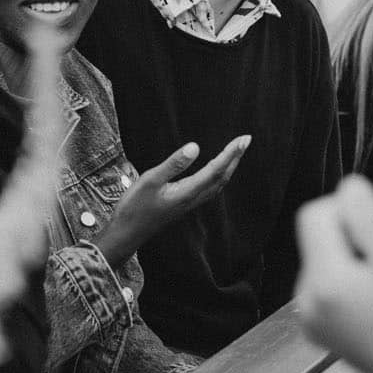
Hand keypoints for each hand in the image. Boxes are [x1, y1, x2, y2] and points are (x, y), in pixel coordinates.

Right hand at [100, 136, 250, 265]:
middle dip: (235, 159)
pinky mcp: (183, 206)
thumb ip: (173, 164)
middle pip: (222, 177)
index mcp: (188, 192)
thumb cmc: (135, 208)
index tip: (243, 139)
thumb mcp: (150, 180)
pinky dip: (218, 177)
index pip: (216, 169)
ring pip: (217, 185)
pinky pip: (209, 189)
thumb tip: (195, 147)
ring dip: (228, 168)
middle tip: (245, 141)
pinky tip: (214, 172)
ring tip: (235, 153)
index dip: (231, 153)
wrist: (126, 234)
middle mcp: (193, 199)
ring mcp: (189, 204)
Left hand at [294, 178, 372, 372]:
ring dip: (351, 261)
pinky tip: (372, 305)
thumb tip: (347, 186)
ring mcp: (307, 316)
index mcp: (324, 279)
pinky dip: (347, 284)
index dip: (347, 212)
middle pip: (317, 236)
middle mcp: (304, 298)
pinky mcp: (314, 328)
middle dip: (351, 238)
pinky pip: (324, 285)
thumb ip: (369, 218)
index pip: (315, 214)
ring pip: (323, 259)